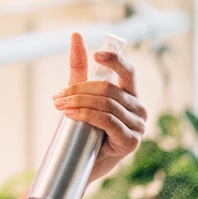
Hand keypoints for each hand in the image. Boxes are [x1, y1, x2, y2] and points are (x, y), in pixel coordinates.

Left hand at [51, 33, 146, 181]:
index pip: (128, 71)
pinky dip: (86, 115)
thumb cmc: (82, 128)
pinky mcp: (130, 141)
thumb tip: (76, 35)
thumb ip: (79, 68)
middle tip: (58, 96)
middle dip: (79, 89)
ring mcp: (138, 126)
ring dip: (78, 102)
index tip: (96, 55)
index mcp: (130, 95)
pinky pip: (107, 120)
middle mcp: (138, 109)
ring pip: (106, 103)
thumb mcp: (78, 95)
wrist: (79, 163)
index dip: (114, 60)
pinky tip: (71, 115)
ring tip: (60, 106)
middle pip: (108, 88)